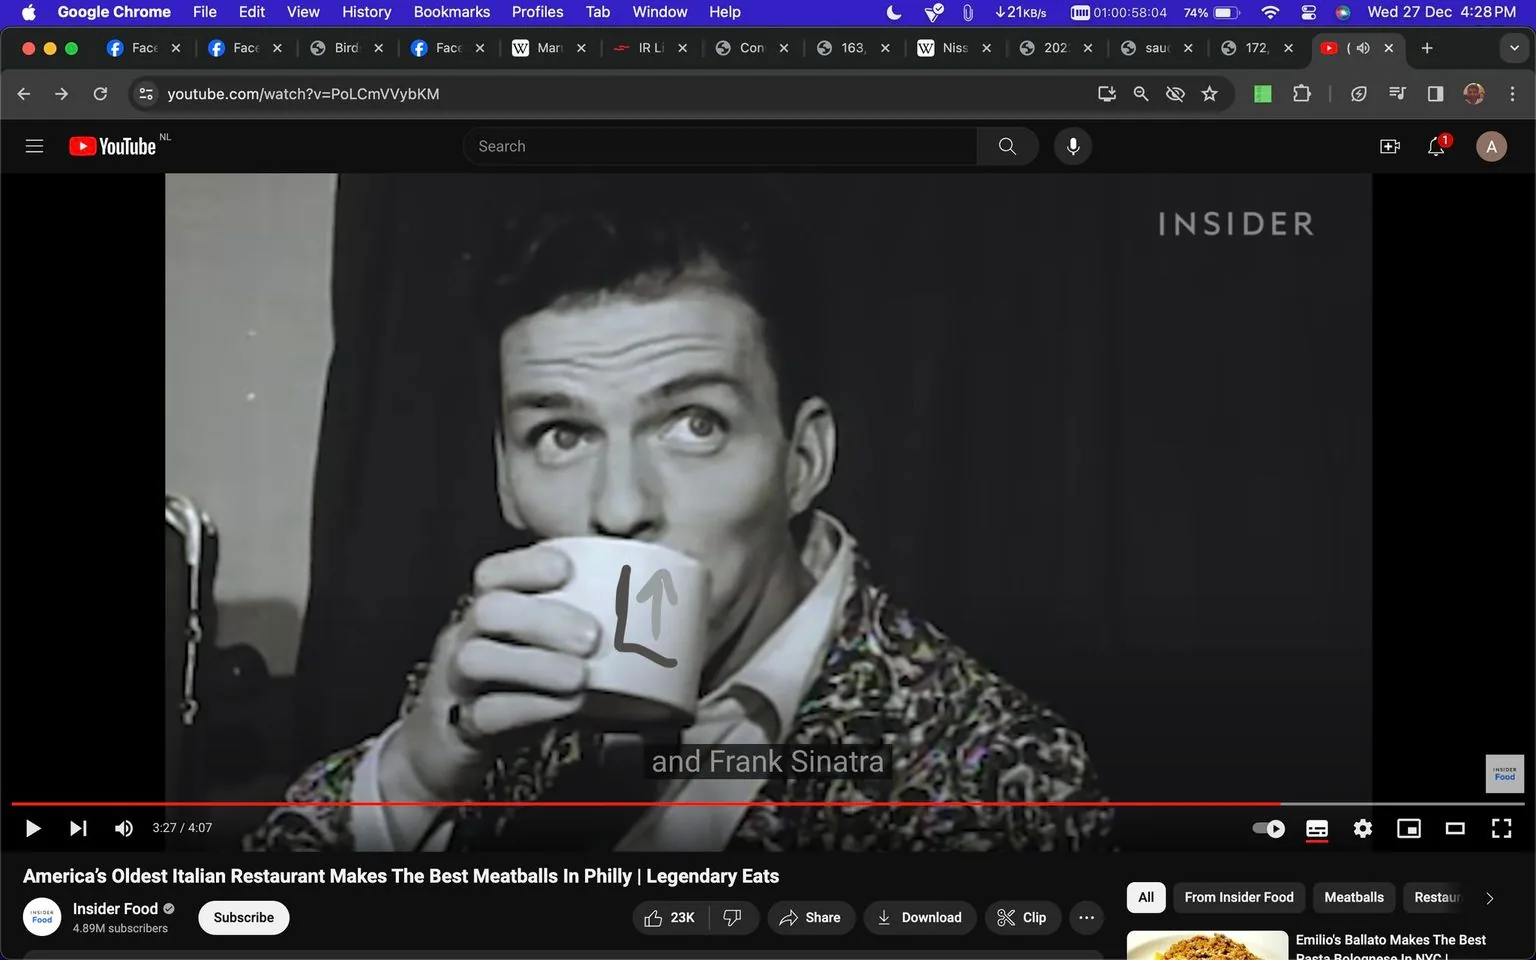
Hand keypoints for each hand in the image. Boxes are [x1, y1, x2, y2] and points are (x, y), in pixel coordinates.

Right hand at [380, 545, 600, 804]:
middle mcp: (465, 639)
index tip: (568, 569)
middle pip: (488, 610)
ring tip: (580, 676)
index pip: (492, 574)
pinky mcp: (460, 729)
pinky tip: (567, 707)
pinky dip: (530, 709)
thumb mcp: (533, 651)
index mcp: (486, 612)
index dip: (527, 566)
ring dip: (534, 664)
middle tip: (592, 637)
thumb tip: (646, 605)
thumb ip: (572, 626)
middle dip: (542, 618)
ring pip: (476, 659)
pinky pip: (485, 715)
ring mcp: (457, 684)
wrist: (442, 749)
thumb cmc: (508, 689)